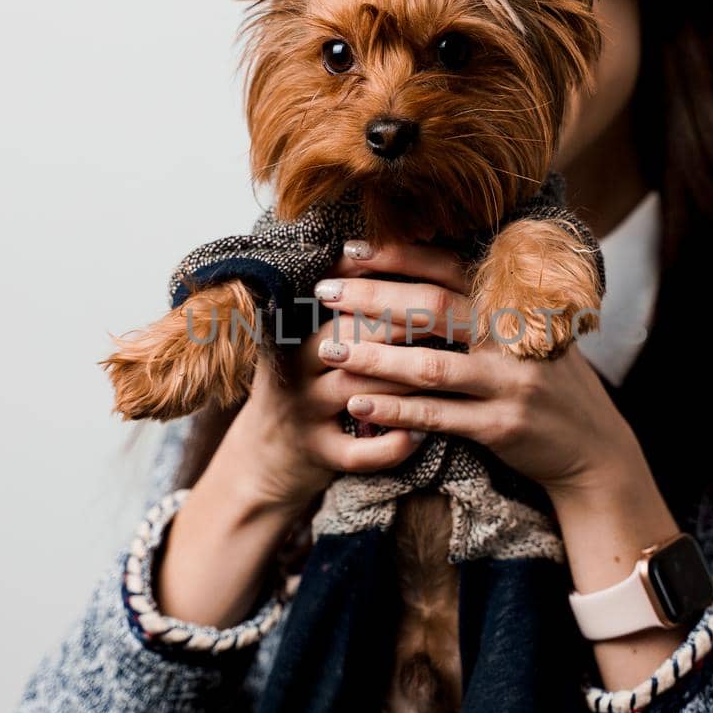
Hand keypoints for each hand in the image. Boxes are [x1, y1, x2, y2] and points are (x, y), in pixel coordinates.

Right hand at [158, 240, 455, 627]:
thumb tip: (390, 254)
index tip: (428, 275)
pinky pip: (359, 453)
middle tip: (450, 319)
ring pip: (361, 392)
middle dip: (402, 327)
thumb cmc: (305, 388)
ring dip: (407, 384)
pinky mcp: (319, 456)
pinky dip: (393, 446)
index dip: (384, 285)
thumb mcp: (308, 344)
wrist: (263, 459)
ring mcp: (307, 414)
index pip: (342, 299)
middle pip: (352, 339)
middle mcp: (297, 370)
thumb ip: (342, 308)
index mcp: (298, 334)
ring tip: (448, 375)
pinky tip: (421, 436)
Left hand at [312, 243, 645, 507]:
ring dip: (373, 358)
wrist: (594, 448)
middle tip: (325, 292)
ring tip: (329, 351)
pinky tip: (358, 406)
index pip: (450, 268)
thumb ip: (490, 303)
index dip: (400, 256)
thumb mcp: (533, 330)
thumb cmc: (549, 382)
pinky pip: (438, 416)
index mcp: (516, 304)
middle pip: (433, 309)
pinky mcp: (502, 427)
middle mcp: (513, 337)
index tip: (351, 250)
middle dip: (373, 298)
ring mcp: (509, 383)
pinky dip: (394, 410)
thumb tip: (424, 269)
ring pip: (429, 366)